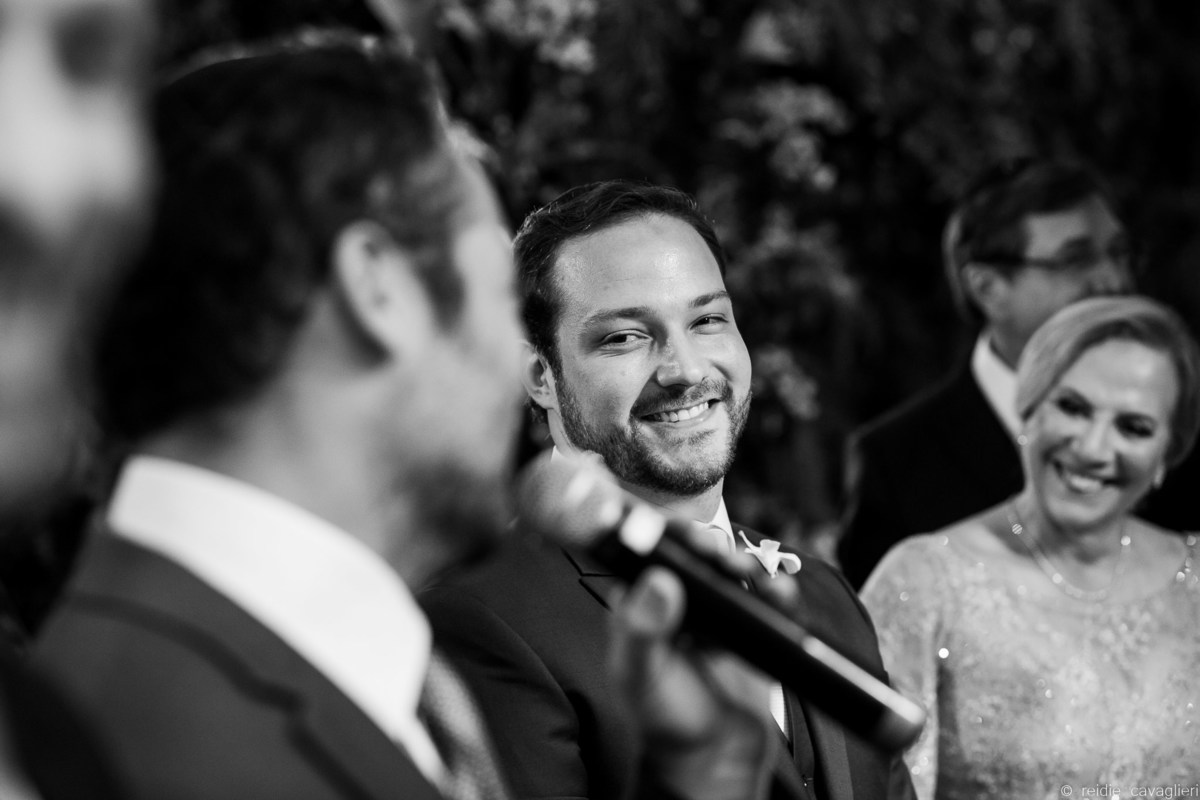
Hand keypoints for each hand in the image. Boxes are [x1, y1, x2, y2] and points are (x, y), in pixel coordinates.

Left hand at [608, 529, 798, 799]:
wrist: (714, 760)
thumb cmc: (666, 721)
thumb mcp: (641, 675)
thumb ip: (641, 630)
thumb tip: (656, 581)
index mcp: (641, 609)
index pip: (648, 556)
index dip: (665, 535)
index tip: (683, 532)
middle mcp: (677, 606)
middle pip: (694, 556)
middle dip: (709, 546)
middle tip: (719, 553)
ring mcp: (716, 616)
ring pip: (730, 571)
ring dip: (742, 561)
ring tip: (747, 570)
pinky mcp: (750, 630)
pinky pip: (763, 598)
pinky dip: (773, 588)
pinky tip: (775, 592)